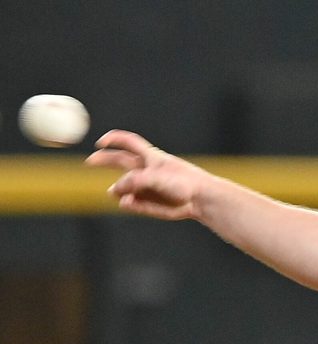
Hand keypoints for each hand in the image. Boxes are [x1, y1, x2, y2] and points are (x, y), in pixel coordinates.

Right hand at [85, 130, 209, 220]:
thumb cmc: (183, 182)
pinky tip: (130, 203)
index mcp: (150, 157)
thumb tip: (113, 191)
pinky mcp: (148, 203)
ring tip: (125, 196)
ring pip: (123, 186)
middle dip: (104, 160)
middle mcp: (146, 170)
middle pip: (120, 161)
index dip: (114, 139)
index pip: (129, 142)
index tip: (101, 141)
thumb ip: (133, 181)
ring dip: (118, 190)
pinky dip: (128, 203)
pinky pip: (131, 203)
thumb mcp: (156, 176)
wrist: (200, 200)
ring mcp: (146, 187)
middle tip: (88, 162)